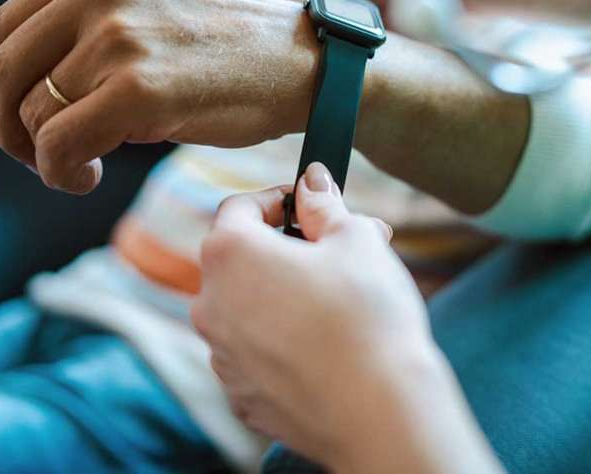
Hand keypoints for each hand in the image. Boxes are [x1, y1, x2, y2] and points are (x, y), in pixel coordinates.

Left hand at [0, 0, 316, 193]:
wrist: (300, 63)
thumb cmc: (222, 53)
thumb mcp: (143, 13)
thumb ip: (79, 32)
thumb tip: (9, 95)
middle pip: (1, 74)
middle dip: (6, 130)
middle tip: (36, 159)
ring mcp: (118, 38)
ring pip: (28, 115)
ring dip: (43, 159)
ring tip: (81, 169)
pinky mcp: (138, 88)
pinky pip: (59, 146)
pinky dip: (61, 174)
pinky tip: (90, 178)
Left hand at [192, 163, 450, 466]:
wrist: (380, 410)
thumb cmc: (367, 315)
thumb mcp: (355, 239)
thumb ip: (324, 204)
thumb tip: (312, 180)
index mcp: (230, 254)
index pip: (239, 207)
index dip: (277, 199)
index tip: (310, 205)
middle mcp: (210, 303)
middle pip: (240, 259)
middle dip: (286, 249)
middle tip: (338, 252)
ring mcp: (221, 355)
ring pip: (246, 308)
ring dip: (281, 296)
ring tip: (340, 301)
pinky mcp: (240, 395)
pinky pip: (255, 354)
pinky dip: (281, 343)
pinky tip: (325, 346)